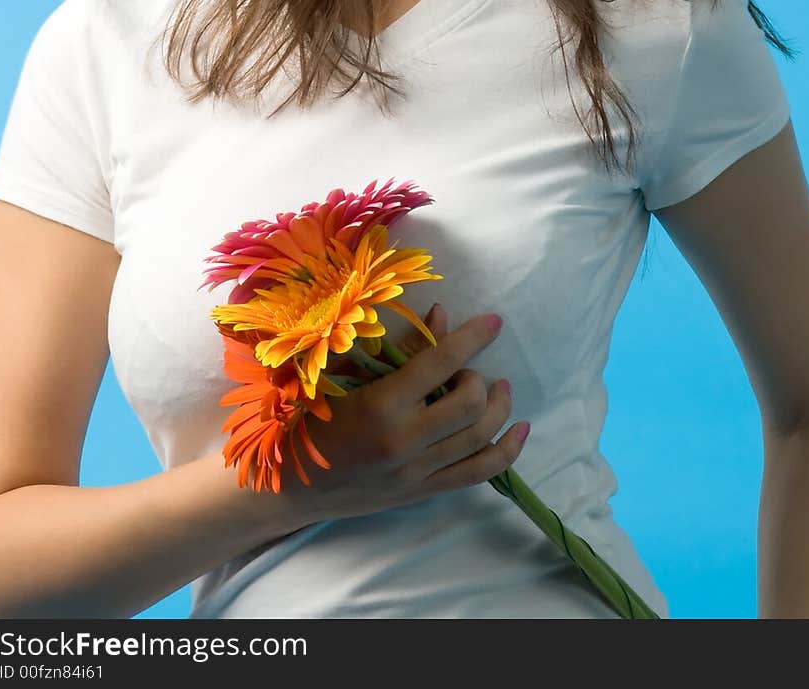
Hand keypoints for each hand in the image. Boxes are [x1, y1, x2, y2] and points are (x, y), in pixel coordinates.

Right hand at [284, 307, 527, 526]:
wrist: (287, 485)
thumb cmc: (308, 418)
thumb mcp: (343, 373)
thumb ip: (398, 348)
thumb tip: (441, 316)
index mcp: (380, 405)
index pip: (440, 363)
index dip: (473, 337)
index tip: (494, 322)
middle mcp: (403, 442)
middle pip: (470, 404)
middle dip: (479, 379)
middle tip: (469, 370)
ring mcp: (416, 473)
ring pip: (481, 439)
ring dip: (499, 408)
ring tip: (498, 389)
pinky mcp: (422, 493)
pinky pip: (478, 474)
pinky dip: (507, 451)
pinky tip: (521, 429)